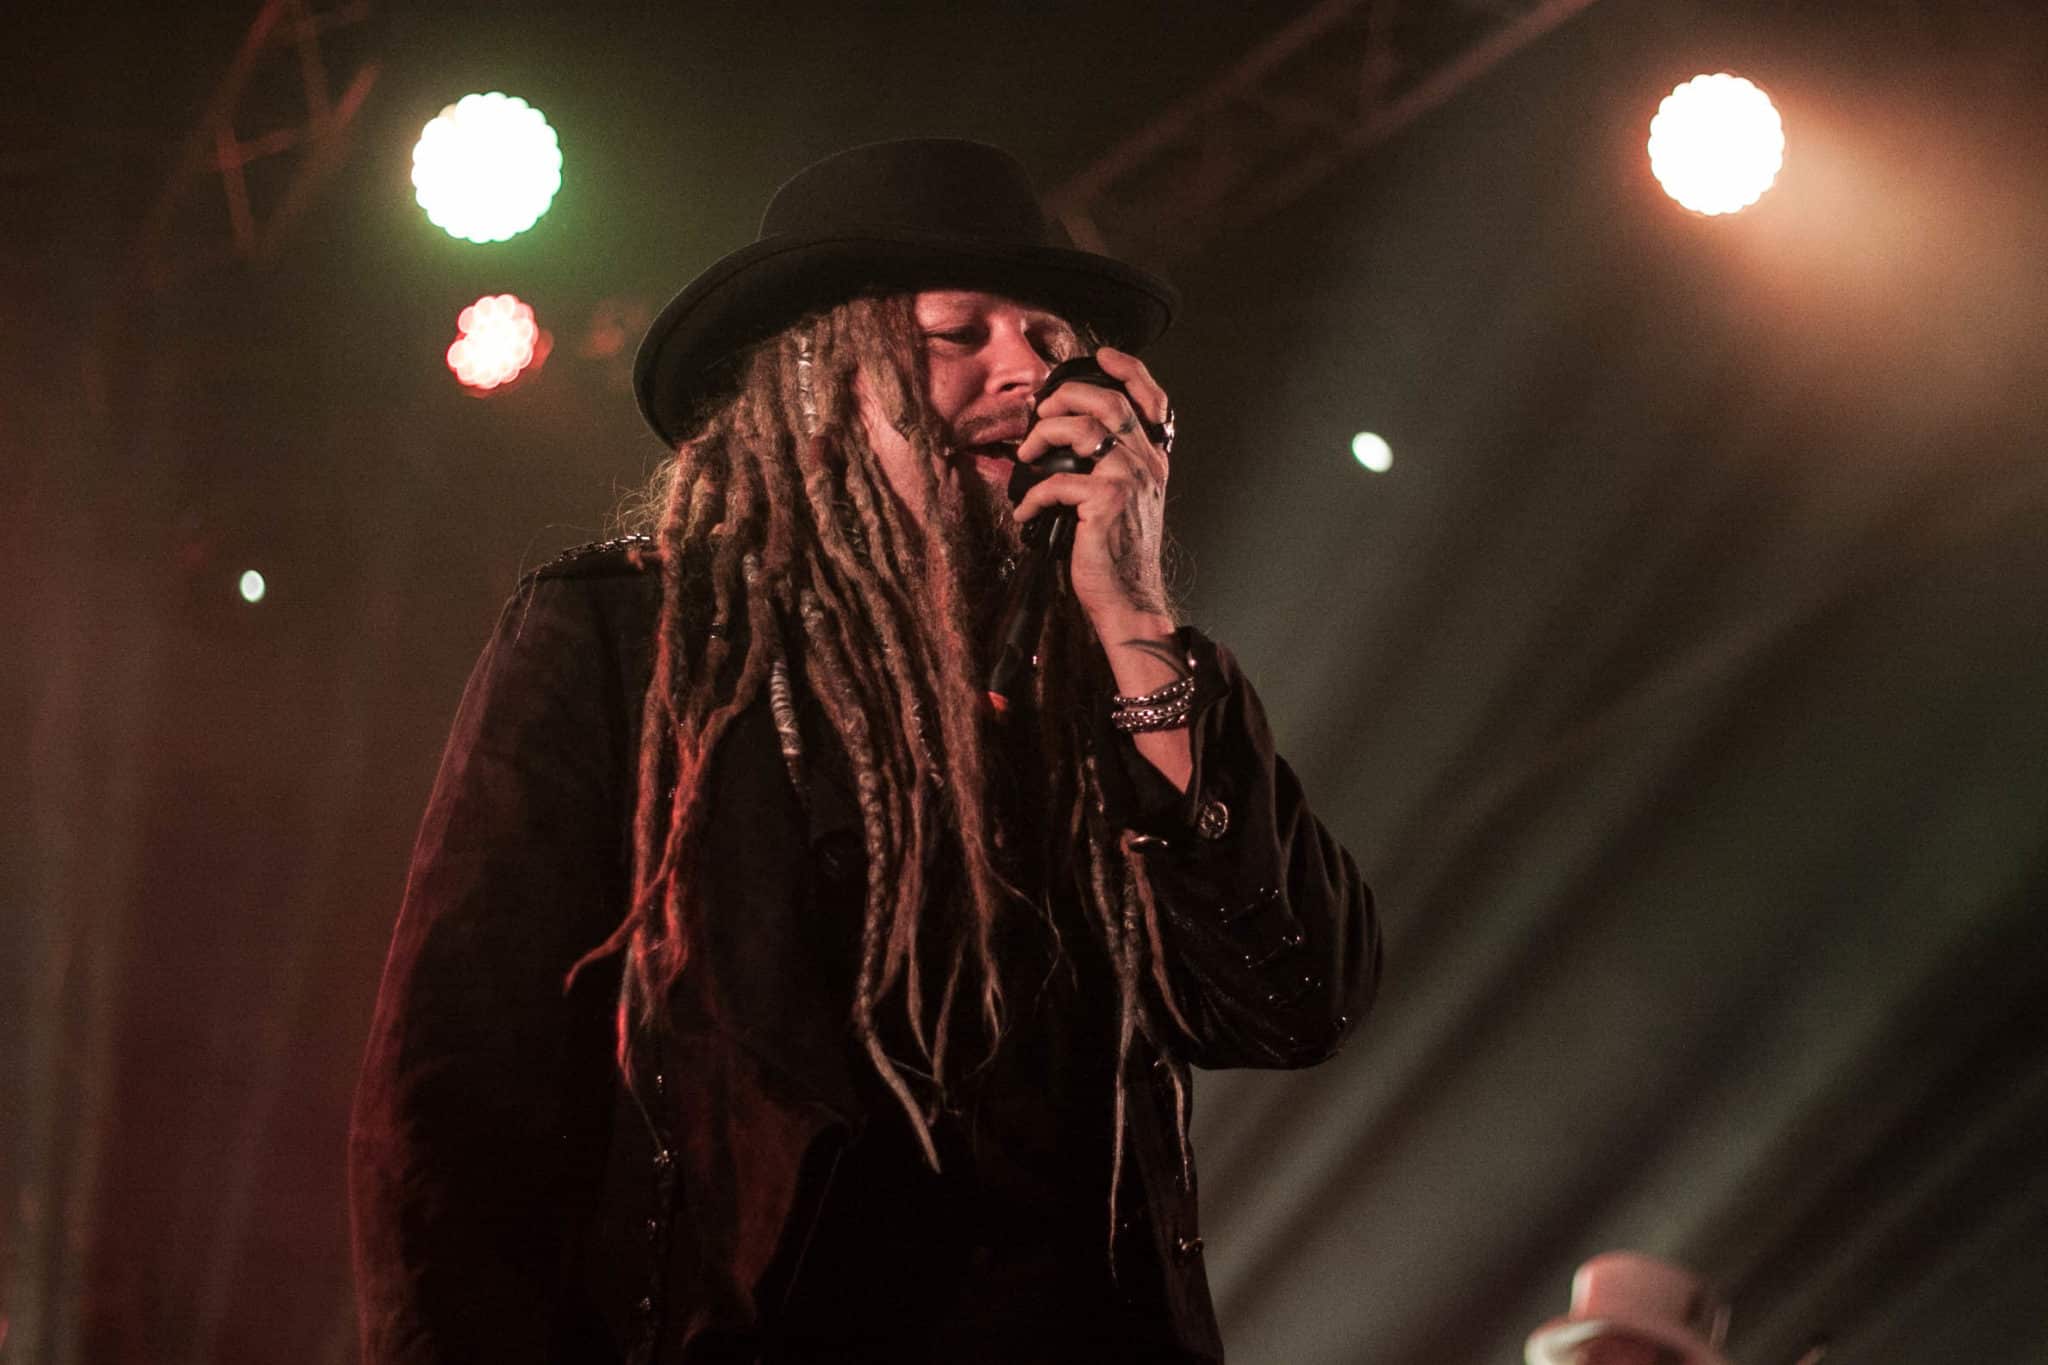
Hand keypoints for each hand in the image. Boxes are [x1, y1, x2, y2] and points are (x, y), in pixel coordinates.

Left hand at [1010, 346, 1172, 626]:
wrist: (1129, 601)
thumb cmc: (1117, 556)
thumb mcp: (1124, 503)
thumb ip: (1109, 469)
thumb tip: (1062, 442)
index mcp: (1152, 461)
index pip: (1151, 399)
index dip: (1127, 368)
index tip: (1101, 356)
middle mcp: (1146, 464)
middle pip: (1109, 401)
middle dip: (1066, 396)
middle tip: (1040, 415)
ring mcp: (1129, 481)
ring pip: (1084, 429)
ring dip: (1044, 436)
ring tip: (1026, 456)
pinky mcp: (1106, 502)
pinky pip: (1058, 481)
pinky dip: (1032, 495)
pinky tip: (1025, 512)